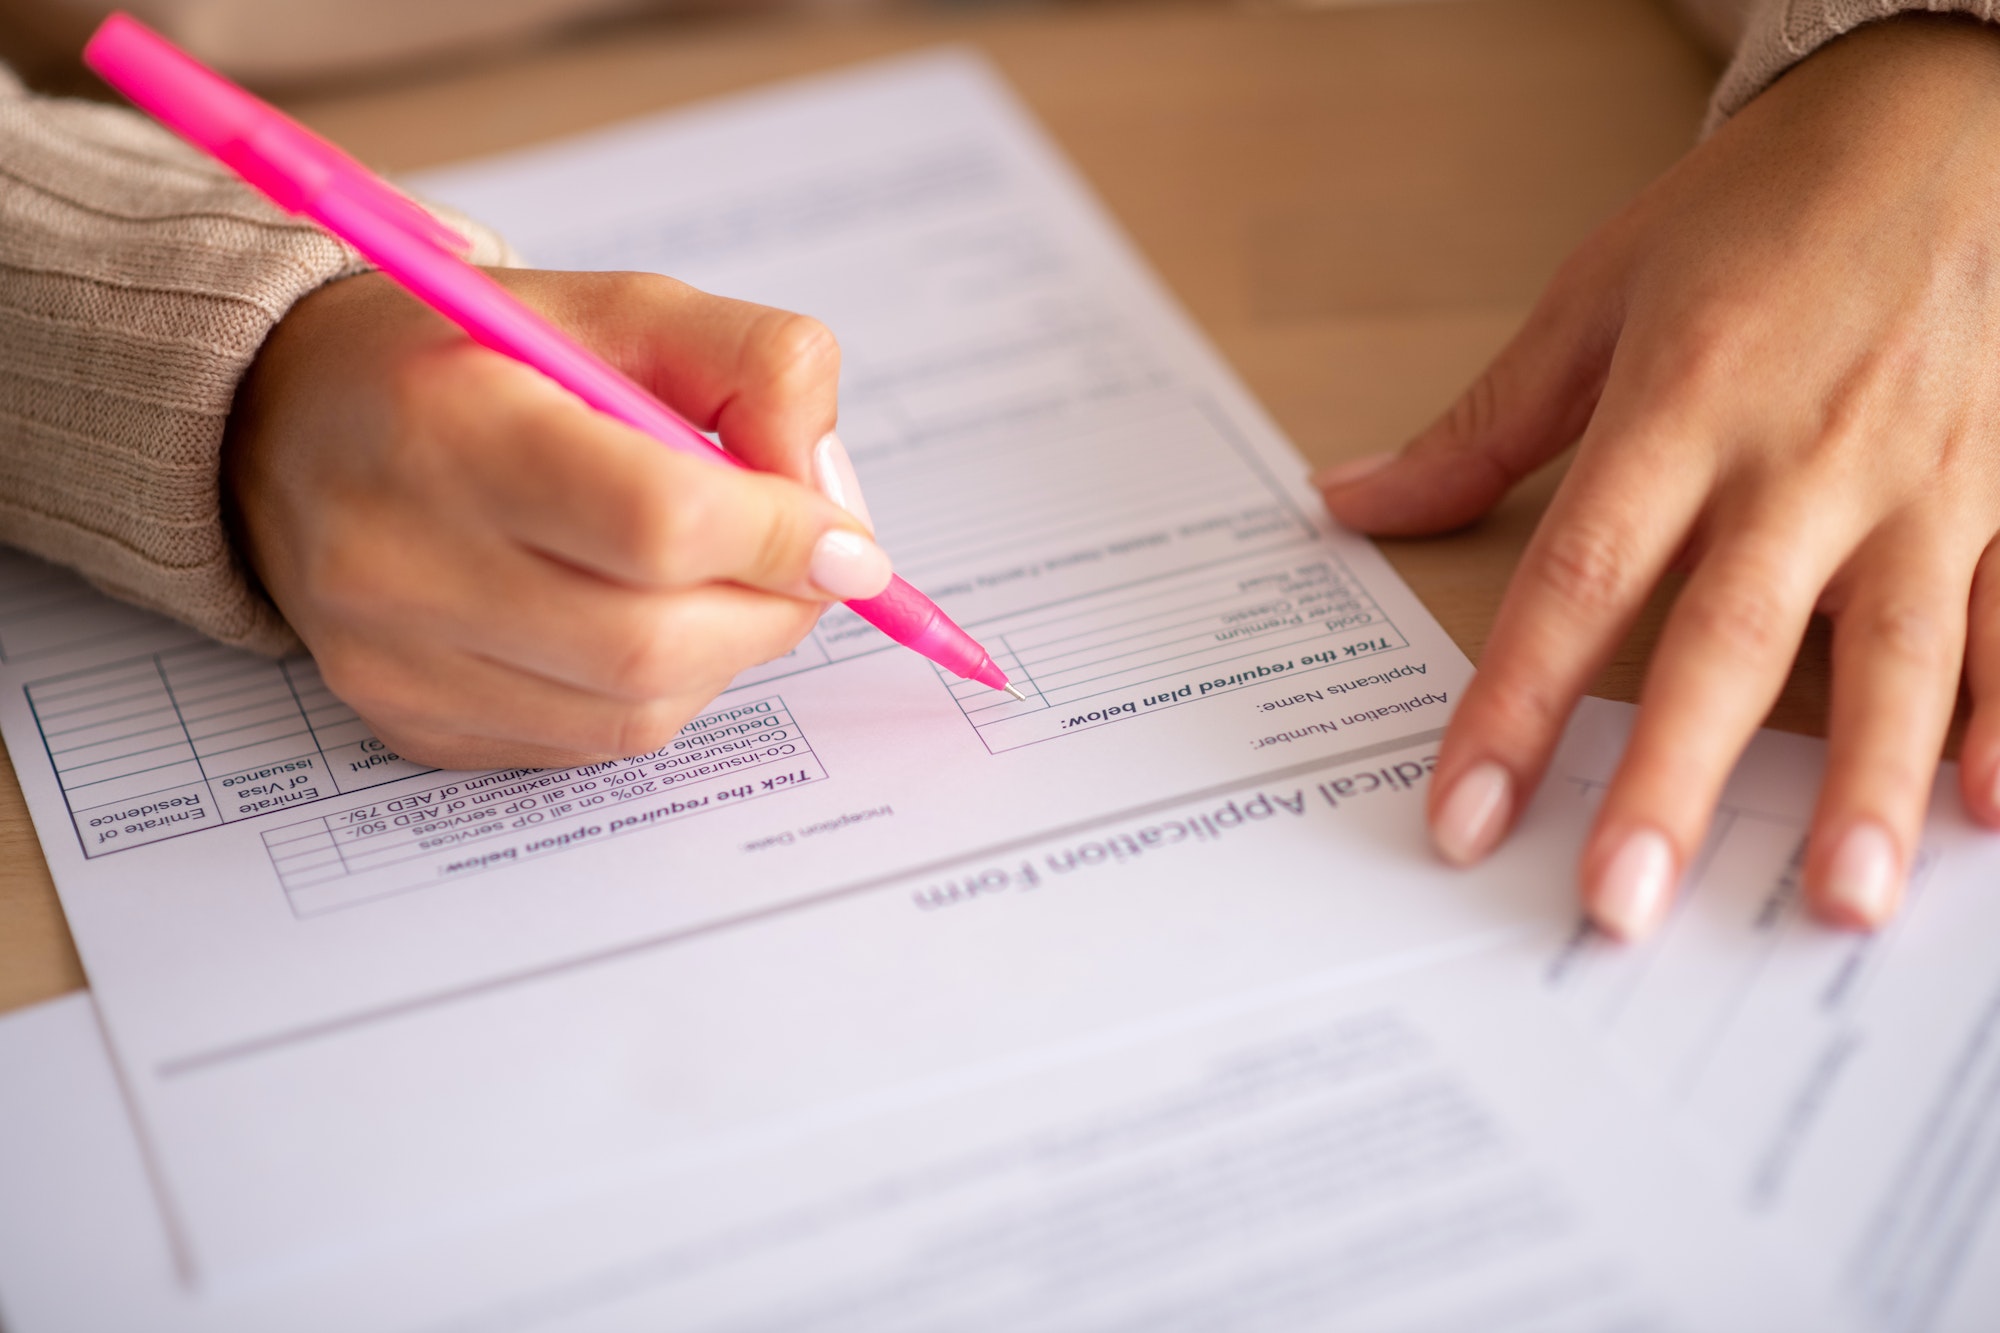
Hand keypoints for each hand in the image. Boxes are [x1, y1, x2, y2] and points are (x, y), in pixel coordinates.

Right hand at [225, 269, 886, 770]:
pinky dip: (656, 692)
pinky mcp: (408, 723)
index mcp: (450, 418)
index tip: (844, 540)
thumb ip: (759, 369)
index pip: (656, 522)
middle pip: (654, 641)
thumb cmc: (477, 359)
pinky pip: (590, 745)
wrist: (295, 423)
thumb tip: (833, 506)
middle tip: (799, 566)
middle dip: (770, 610)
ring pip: (636, 712)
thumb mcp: (627, 310)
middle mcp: (397, 553)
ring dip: (723, 656)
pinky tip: (637, 620)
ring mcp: (393, 657)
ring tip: (716, 583)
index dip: (778, 539)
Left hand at [1316, 18, 1999, 937]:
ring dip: (1865, 782)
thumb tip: (1346, 506)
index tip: (1462, 816)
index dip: (1514, 706)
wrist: (1951, 113)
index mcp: (1681, 405)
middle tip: (1625, 902)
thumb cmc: (1764, 214)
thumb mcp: (1596, 298)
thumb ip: (1479, 430)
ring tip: (1834, 901)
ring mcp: (1923, 479)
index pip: (1577, 580)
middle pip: (1729, 636)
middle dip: (1676, 780)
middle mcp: (1803, 456)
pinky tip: (1991, 815)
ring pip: (1897, 648)